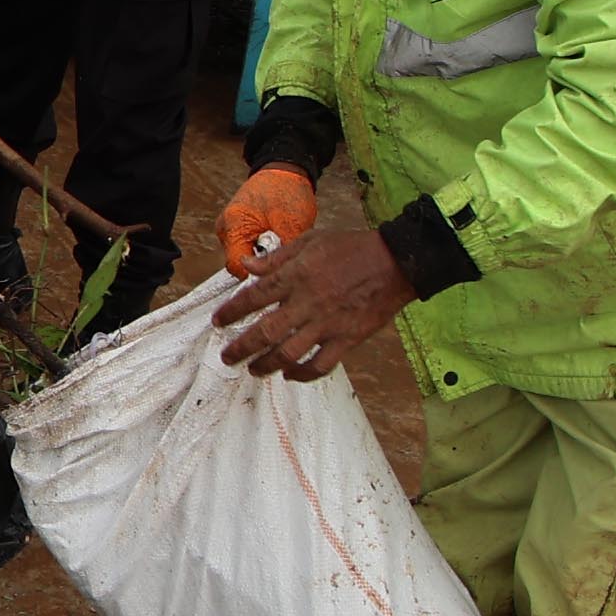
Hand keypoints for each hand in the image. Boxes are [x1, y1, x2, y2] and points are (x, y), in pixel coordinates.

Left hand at [215, 221, 406, 380]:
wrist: (396, 263)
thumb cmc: (353, 248)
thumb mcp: (312, 240)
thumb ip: (277, 256)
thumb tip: (247, 266)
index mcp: (297, 275)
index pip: (254, 297)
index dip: (232, 311)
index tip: (219, 321)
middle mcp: (308, 302)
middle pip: (265, 332)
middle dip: (241, 348)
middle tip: (228, 356)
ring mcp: (328, 324)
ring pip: (288, 354)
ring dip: (266, 365)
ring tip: (254, 369)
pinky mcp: (347, 339)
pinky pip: (320, 365)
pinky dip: (302, 375)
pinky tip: (291, 375)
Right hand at [221, 166, 318, 279]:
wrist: (285, 170)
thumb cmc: (287, 190)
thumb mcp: (292, 224)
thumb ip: (282, 254)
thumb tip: (279, 276)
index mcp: (233, 224)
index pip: (238, 266)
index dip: (258, 273)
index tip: (276, 270)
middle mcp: (225, 227)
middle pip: (239, 263)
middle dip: (262, 263)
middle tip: (282, 250)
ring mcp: (229, 227)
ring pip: (244, 256)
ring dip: (262, 255)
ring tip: (279, 240)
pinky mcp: (236, 227)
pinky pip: (246, 247)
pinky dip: (261, 247)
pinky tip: (275, 238)